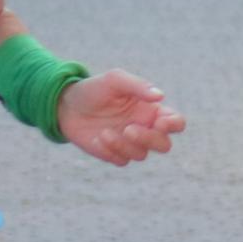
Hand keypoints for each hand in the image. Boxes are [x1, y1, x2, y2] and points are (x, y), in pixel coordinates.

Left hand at [59, 70, 183, 166]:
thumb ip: (138, 86)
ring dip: (124, 145)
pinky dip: (111, 151)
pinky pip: (122, 161)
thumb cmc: (94, 89)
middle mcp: (144, 128)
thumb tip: (160, 95)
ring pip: (141, 155)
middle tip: (129, 129)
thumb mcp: (114, 80)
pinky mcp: (114, 154)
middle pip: (164, 145)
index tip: (159, 122)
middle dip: (149, 139)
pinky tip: (98, 138)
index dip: (174, 125)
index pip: (176, 123)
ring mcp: (130, 143)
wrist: (66, 105)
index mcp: (151, 110)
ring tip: (105, 132)